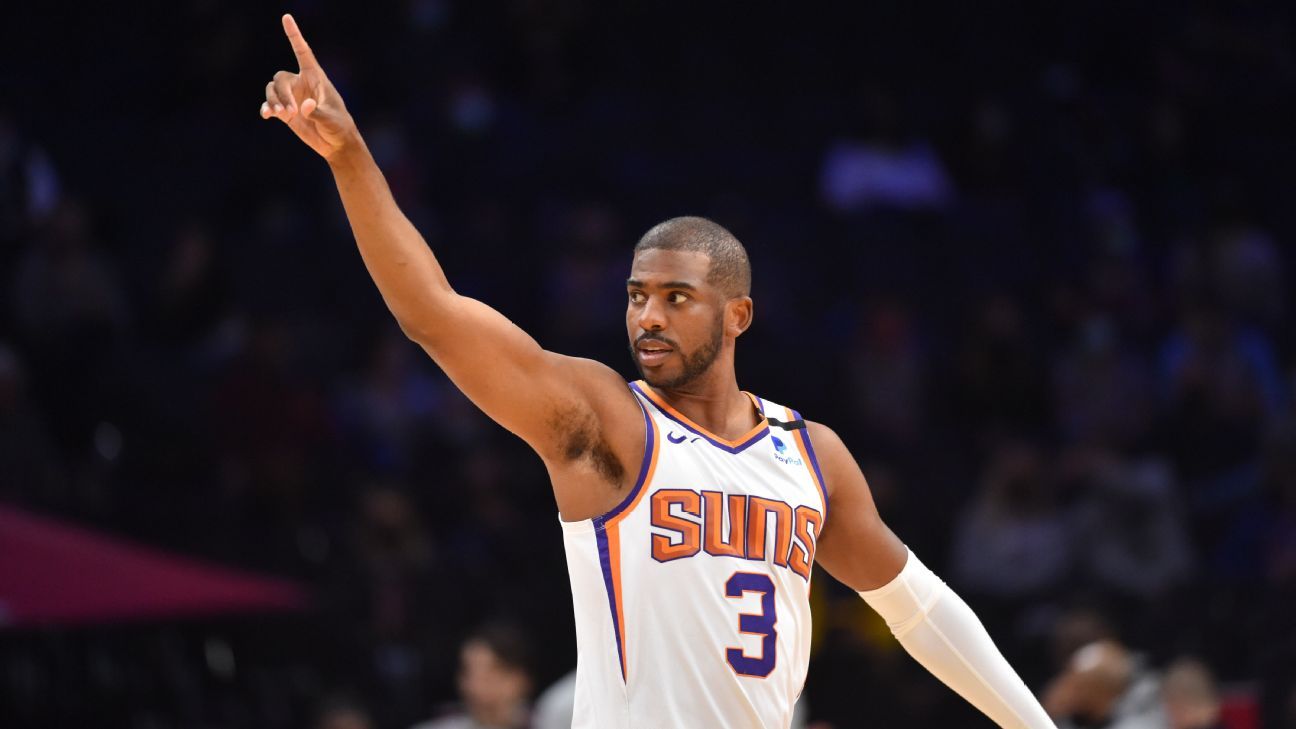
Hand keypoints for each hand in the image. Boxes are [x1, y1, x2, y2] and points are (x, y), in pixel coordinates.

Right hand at [260, 14, 355, 159]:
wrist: (336, 144)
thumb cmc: (339, 127)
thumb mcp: (331, 119)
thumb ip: (317, 112)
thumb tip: (304, 106)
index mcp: (316, 77)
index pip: (303, 52)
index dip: (294, 35)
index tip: (286, 17)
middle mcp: (301, 84)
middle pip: (280, 78)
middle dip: (282, 93)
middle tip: (290, 111)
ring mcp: (292, 98)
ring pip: (272, 90)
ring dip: (273, 101)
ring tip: (281, 115)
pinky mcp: (286, 113)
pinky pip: (270, 105)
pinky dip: (267, 109)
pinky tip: (267, 115)